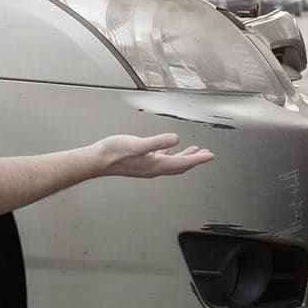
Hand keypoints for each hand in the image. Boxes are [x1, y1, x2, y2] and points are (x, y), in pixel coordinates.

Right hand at [95, 133, 214, 177]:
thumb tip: (175, 139)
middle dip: (195, 160)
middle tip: (207, 155)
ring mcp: (148, 166)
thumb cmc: (114, 153)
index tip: (210, 156)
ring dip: (185, 157)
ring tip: (195, 151)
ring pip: (172, 163)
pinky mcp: (142, 162)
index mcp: (156, 165)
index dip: (199, 159)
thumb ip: (157, 142)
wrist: (97, 160)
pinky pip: (162, 159)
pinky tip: (170, 149)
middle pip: (181, 165)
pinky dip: (171, 154)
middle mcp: (154, 168)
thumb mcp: (137, 144)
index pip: (183, 162)